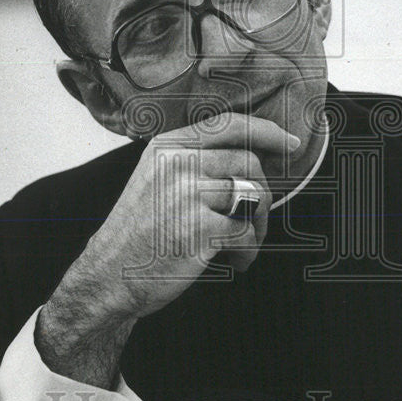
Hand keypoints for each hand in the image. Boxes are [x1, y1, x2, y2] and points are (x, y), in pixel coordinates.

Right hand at [35, 113, 299, 388]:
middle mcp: (178, 163)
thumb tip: (253, 152)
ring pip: (253, 197)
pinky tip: (236, 262)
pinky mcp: (200, 228)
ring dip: (258, 225)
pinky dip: (249, 251)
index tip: (292, 143)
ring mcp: (188, 194)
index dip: (267, 131)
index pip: (230, 125)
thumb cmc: (140, 231)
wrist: (109, 275)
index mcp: (169, 146)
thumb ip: (194, 159)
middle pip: (249, 162)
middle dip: (261, 192)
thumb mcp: (156, 178)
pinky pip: (247, 233)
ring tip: (243, 243)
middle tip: (253, 220)